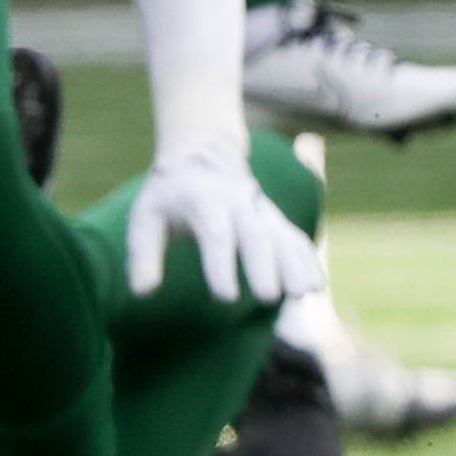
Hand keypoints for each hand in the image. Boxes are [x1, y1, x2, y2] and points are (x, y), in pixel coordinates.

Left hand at [126, 139, 320, 303]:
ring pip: (282, 236)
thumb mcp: (144, 218)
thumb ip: (142, 255)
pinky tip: (315, 287)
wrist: (200, 157)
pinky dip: (306, 261)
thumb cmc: (167, 197)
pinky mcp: (274, 219)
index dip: (221, 265)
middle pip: (255, 235)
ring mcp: (260, 210)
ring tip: (302, 295)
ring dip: (294, 266)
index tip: (225, 298)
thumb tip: (141, 293)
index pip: (215, 234)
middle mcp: (238, 203)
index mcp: (203, 200)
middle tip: (267, 299)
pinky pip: (295, 238)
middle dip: (264, 267)